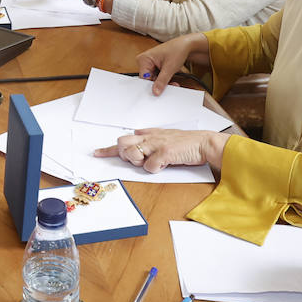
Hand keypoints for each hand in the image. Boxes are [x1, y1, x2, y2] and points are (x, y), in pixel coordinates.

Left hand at [94, 127, 228, 173]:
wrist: (204, 143)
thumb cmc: (187, 142)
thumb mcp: (166, 135)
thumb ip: (151, 134)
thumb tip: (137, 131)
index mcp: (149, 134)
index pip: (124, 139)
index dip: (109, 149)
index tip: (97, 153)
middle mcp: (150, 137)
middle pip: (122, 143)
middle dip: (125, 154)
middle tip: (137, 160)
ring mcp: (156, 144)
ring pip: (132, 154)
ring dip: (139, 162)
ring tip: (154, 161)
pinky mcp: (164, 153)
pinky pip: (149, 166)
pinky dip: (155, 169)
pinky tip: (165, 165)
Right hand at [136, 33, 211, 95]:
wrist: (186, 45)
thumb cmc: (177, 50)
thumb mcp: (169, 68)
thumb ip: (161, 81)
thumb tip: (155, 92)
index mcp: (143, 59)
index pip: (143, 78)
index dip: (151, 86)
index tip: (159, 92)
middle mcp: (145, 61)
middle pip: (148, 79)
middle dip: (159, 84)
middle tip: (171, 86)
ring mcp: (150, 64)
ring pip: (154, 79)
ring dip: (163, 82)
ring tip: (173, 82)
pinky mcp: (155, 66)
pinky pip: (157, 77)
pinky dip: (164, 79)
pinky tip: (171, 79)